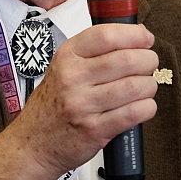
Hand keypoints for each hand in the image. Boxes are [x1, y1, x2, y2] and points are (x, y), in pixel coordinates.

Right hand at [0, 23, 157, 179]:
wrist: (32, 144)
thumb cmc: (51, 106)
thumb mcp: (61, 69)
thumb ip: (93, 54)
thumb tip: (136, 37)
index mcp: (65, 58)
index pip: (105, 36)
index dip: (134, 35)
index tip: (145, 39)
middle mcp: (72, 78)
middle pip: (127, 59)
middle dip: (148, 61)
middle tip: (148, 65)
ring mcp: (83, 105)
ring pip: (136, 86)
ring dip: (149, 86)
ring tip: (144, 88)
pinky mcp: (95, 129)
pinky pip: (135, 113)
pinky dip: (147, 108)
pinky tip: (141, 106)